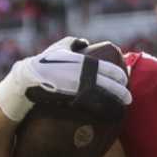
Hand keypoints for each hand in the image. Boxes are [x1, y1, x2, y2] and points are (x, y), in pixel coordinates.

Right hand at [0, 37, 130, 123]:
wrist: (29, 79)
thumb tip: (85, 42)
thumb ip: (74, 43)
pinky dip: (102, 110)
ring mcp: (79, 89)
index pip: (109, 69)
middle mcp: (84, 74)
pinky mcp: (72, 100)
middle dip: (121, 91)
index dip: (120, 76)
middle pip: (110, 84)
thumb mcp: (59, 47)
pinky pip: (92, 107)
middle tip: (128, 97)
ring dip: (114, 102)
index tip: (125, 80)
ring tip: (121, 107)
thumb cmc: (44, 62)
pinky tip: (107, 114)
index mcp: (84, 61)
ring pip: (103, 97)